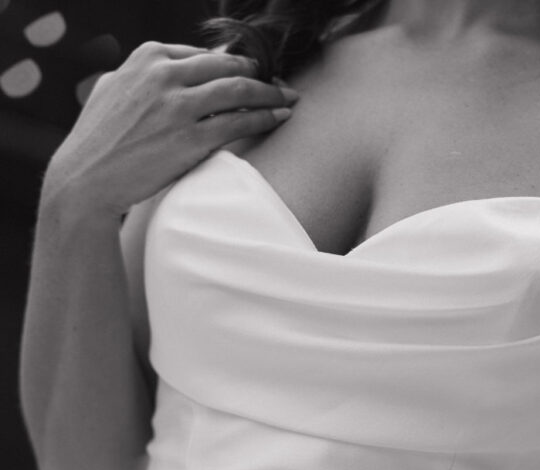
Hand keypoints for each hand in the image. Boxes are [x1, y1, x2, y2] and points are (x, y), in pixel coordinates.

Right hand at [44, 41, 298, 217]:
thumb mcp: (112, 90)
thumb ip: (139, 76)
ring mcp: (179, 105)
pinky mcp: (191, 138)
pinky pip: (238, 122)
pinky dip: (264, 117)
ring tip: (288, 98)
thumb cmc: (97, 140)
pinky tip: (279, 118)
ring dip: (269, 93)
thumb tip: (162, 71)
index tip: (249, 74)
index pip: (202, 55)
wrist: (87, 179)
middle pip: (226, 66)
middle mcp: (164, 74)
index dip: (230, 65)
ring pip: (239, 90)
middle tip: (278, 84)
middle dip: (258, 74)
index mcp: (148, 56)